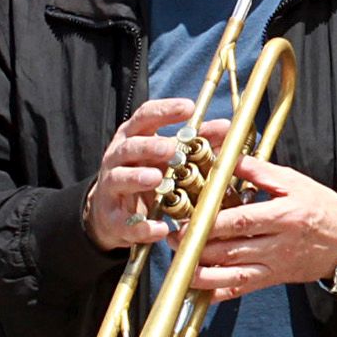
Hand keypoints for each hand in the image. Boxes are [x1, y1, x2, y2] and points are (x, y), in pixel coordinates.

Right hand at [84, 97, 197, 253]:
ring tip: (156, 178)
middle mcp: (118, 159)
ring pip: (119, 179)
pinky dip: (142, 226)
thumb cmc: (144, 174)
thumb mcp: (166, 156)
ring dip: (137, 178)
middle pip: (129, 147)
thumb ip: (194, 142)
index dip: (164, 111)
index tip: (188, 108)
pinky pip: (125, 222)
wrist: (111, 213)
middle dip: (149, 147)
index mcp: (133, 138)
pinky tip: (160, 228)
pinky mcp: (112, 218)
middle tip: (171, 148)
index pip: (144, 117)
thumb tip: (225, 127)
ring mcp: (111, 187)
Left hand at [189, 152, 336, 301]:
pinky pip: (242, 290)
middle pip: (231, 249)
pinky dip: (219, 293)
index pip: (241, 221)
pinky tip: (199, 290)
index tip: (187, 220)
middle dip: (198, 246)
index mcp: (284, 216)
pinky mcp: (274, 279)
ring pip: (233, 274)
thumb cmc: (321, 206)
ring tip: (179, 264)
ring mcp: (275, 265)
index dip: (211, 223)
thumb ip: (260, 171)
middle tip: (173, 239)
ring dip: (202, 272)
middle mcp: (278, 244)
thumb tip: (228, 159)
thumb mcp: (295, 182)